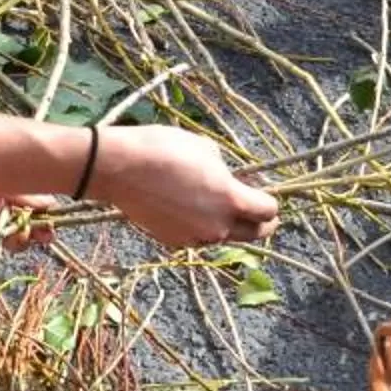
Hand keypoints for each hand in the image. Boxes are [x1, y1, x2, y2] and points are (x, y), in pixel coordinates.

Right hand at [94, 125, 276, 249]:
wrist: (120, 168)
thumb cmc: (165, 149)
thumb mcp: (206, 149)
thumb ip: (225, 171)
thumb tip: (229, 179)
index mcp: (231, 200)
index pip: (268, 211)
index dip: (270, 201)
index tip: (264, 192)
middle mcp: (218, 226)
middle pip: (254, 234)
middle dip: (261, 223)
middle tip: (256, 210)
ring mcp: (195, 237)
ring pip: (224, 235)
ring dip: (227, 224)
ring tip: (214, 203)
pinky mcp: (173, 242)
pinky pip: (198, 236)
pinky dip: (200, 225)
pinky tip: (188, 207)